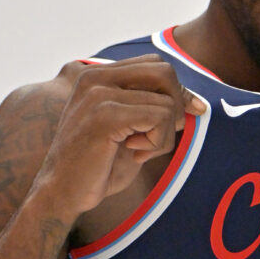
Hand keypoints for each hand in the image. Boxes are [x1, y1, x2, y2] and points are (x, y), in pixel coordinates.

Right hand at [35, 54, 205, 217]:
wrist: (62, 193)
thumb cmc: (97, 166)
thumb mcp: (129, 130)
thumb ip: (152, 108)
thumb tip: (197, 103)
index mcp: (98, 76)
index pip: (155, 65)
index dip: (176, 91)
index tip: (181, 119)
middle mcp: (95, 77)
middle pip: (164, 72)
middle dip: (175, 106)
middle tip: (158, 136)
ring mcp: (99, 94)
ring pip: (167, 101)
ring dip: (164, 135)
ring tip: (139, 149)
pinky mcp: (106, 115)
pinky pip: (160, 118)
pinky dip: (158, 143)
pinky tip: (135, 154)